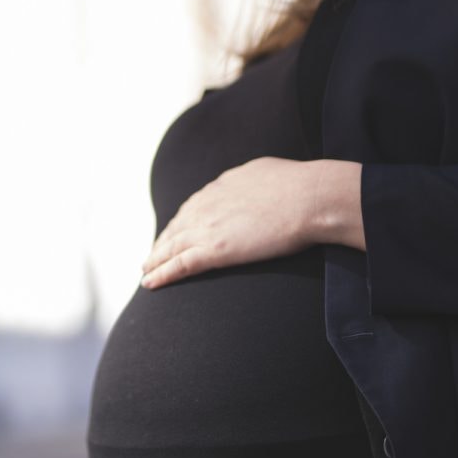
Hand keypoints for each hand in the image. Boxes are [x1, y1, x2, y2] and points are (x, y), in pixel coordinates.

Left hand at [139, 156, 320, 289]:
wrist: (311, 198)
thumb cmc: (304, 187)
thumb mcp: (271, 173)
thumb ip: (257, 182)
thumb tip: (261, 185)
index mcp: (224, 185)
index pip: (195, 206)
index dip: (183, 221)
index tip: (176, 231)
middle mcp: (209, 203)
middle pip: (178, 225)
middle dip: (163, 241)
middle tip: (152, 255)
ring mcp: (209, 227)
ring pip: (172, 246)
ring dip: (155, 260)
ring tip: (146, 271)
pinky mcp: (215, 250)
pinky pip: (179, 265)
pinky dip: (162, 274)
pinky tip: (150, 284)